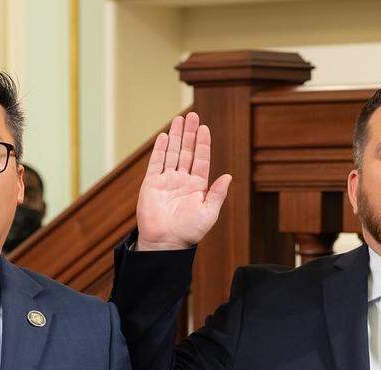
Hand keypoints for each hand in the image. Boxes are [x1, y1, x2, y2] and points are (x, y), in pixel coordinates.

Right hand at [136, 112, 230, 251]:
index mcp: (197, 187)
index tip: (205, 128)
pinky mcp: (152, 184)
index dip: (203, 144)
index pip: (201, 160)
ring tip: (179, 119)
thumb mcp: (209, 213)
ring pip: (171, 153)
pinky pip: (156, 163)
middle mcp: (182, 181)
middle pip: (186, 152)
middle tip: (192, 115)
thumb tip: (228, 176)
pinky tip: (163, 136)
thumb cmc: (189, 232)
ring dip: (175, 136)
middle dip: (189, 134)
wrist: (165, 242)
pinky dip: (159, 150)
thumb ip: (217, 194)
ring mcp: (166, 181)